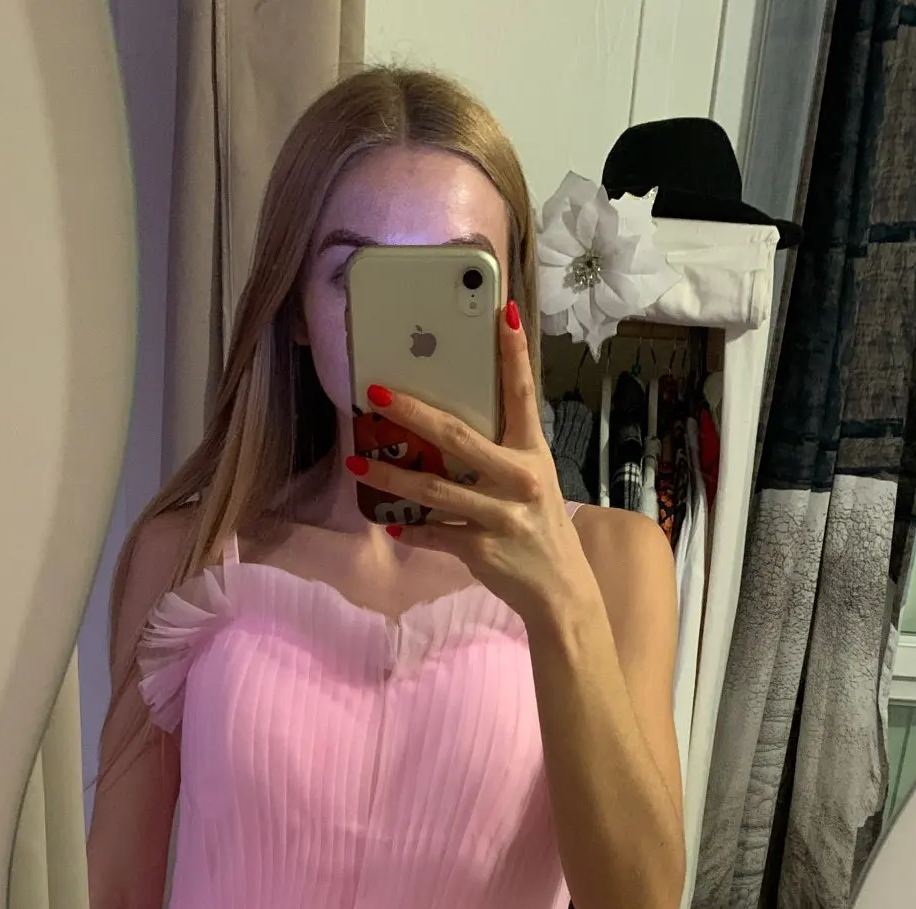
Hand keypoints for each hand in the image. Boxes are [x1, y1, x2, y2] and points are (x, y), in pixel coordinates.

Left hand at [347, 302, 596, 628]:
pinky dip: (410, 528)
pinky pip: (434, 532)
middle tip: (377, 395)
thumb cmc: (539, 527)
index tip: (503, 312)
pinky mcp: (481, 548)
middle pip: (457, 436)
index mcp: (533, 454)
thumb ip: (502, 454)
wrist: (560, 590)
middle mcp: (519, 479)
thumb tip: (451, 427)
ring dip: (389, 474)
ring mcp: (499, 515)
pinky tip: (389, 522)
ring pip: (432, 488)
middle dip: (413, 412)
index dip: (514, 353)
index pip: (523, 394)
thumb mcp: (533, 482)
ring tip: (356, 461)